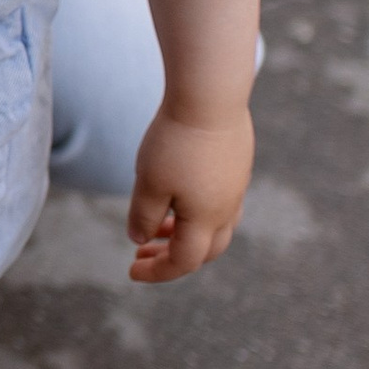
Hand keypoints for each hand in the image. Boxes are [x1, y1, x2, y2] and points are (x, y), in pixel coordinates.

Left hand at [126, 103, 253, 282]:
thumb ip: (144, 216)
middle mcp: (228, 208)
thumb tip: (140, 239)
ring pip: (216, 226)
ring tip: (157, 227)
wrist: (210, 96)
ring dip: (185, 234)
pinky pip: (221, 202)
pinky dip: (196, 212)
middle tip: (142, 254)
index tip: (131, 271)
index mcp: (207, 219)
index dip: (157, 272)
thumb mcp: (149, 183)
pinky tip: (176, 194)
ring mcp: (236, 186)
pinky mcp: (237, 165)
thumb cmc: (175, 142)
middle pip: (205, 250)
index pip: (184, 261)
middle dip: (173, 257)